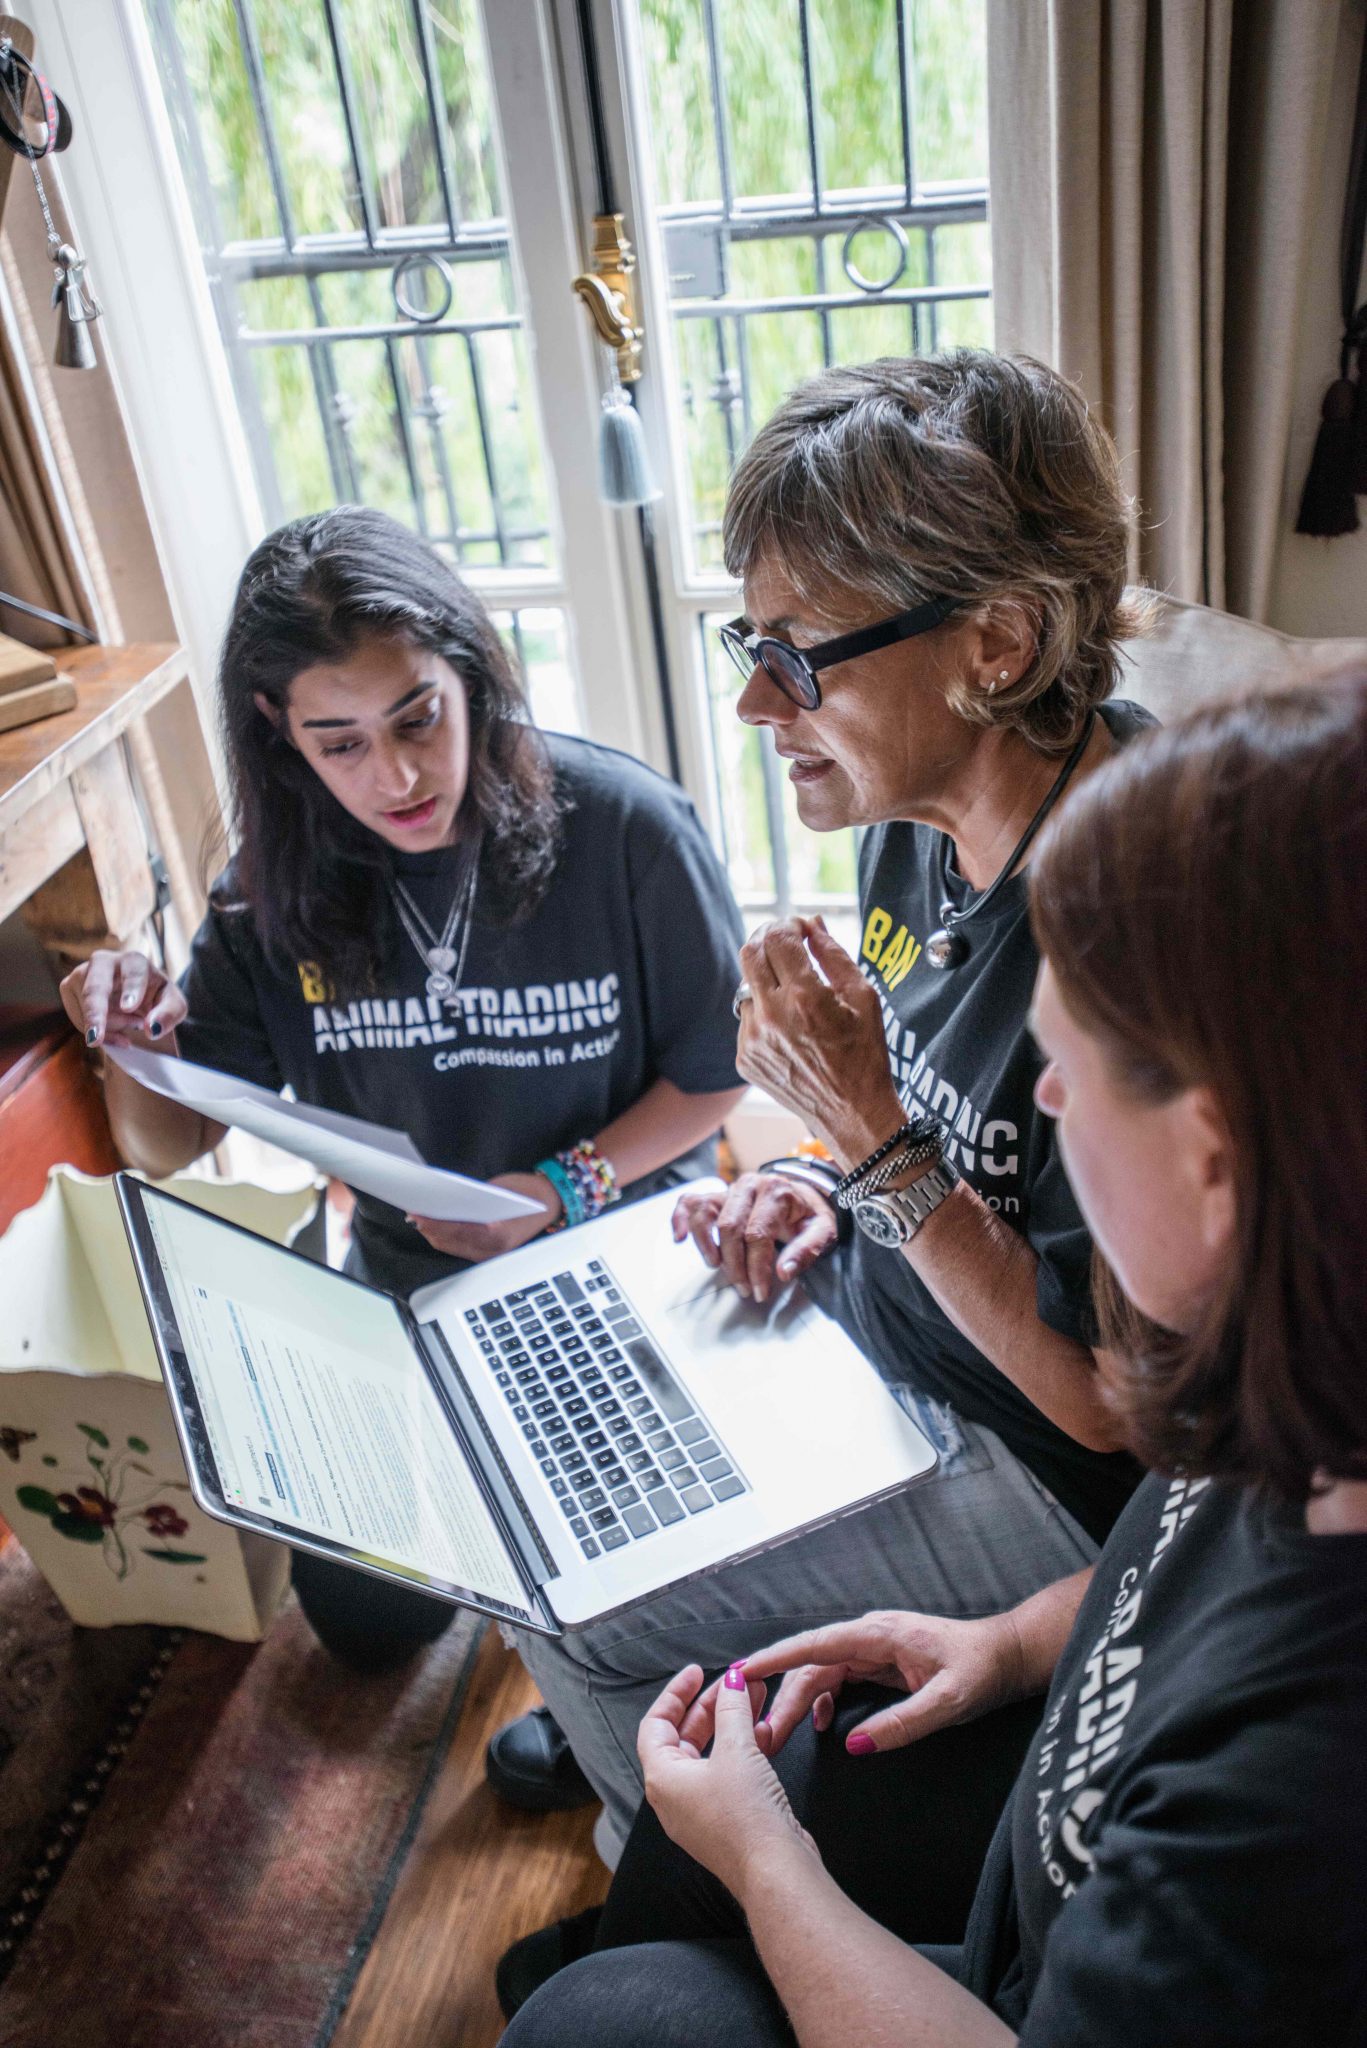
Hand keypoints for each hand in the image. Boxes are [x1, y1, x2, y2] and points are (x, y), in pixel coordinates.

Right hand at [60, 949, 185, 1049]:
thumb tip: (151, 1029)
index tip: (129, 1007)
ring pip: (88, 1007)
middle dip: (96, 1013)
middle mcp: (104, 961)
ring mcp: (82, 972)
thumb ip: (168, 1015)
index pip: (133, 974)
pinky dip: (96, 1031)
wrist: (135, 997)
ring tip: (132, 1026)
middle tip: (96, 1038)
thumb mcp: (173, 1006)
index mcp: (134, 961)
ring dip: (109, 1026)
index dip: (131, 990)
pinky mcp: (68, 986)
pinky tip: (114, 1033)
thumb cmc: (156, 998)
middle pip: (96, 988)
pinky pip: (76, 1016)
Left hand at [406, 1169, 561, 1261]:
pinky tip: (435, 1226)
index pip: (457, 1231)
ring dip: (434, 1234)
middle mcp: (492, 1250)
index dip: (434, 1224)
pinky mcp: (487, 1254)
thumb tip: (444, 1198)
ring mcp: (489, 1255)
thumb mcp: (498, 1188)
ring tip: (420, 1219)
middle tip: (413, 1214)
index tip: (418, 1214)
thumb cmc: (527, 1192)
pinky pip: (459, 1248)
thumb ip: (472, 1197)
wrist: (551, 1202)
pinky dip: (445, 1237)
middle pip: (449, 1243)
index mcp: (497, 1234)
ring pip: (451, 1248)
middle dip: (429, 1229)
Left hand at [639, 1663, 817, 1899]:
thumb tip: (732, 1682)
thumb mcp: (736, 1749)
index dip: (676, 1693)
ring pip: (709, 1754)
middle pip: (684, 1736)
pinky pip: (727, 1774)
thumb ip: (732, 1709)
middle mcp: (675, 1796)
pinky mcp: (725, 1820)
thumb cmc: (746, 1816)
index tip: (697, 1672)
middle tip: (735, 1683)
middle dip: (711, 1705)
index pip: (656, 1724)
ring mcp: (700, 1811)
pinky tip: (764, 1731)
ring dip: (730, 1724)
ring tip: (756, 1697)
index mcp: (662, 1779)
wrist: (775, 1872)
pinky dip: (741, 1749)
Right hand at [671, 1171, 836, 1303]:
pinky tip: (678, 1238)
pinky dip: (680, 1219)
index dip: (756, 1267)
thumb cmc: (810, 1215)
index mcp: (776, 1192)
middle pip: (730, 1227)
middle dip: (735, 1264)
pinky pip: (690, 1202)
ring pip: (706, 1212)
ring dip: (705, 1244)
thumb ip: (807, 1250)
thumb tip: (783, 1272)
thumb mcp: (823, 1231)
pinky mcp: (717, 1195)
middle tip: (743, 1289)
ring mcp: (730, 1188)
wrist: (804, 1195)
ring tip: (715, 1266)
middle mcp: (750, 1185)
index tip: (760, 1291)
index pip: (757, 1234)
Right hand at [681, 1608, 1025, 1759]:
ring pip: (821, 1673)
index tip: (741, 1672)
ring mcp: (873, 1647)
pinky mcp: (879, 1661)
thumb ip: (901, 1724)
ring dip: (796, 1702)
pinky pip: (838, 1677)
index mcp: (879, 1635)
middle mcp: (869, 1636)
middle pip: (811, 1665)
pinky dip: (820, 1699)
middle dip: (780, 1697)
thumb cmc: (981, 1670)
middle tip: (760, 1736)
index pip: (816, 1645)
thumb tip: (854, 1745)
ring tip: (775, 1735)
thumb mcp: (947, 1703)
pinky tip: (816, 1723)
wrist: (1006, 1654)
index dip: (776, 1658)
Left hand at [736, 918, 903, 1165]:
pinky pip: (748, 1019)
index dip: (789, 924)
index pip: (778, 938)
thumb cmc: (865, 1055)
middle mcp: (772, 1017)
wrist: (851, 1113)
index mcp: (804, 998)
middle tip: (786, 940)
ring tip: (796, 996)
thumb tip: (812, 924)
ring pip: (747, 987)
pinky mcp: (745, 1058)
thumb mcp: (863, 998)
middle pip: (750, 953)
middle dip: (768, 938)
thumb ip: (834, 954)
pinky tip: (792, 1030)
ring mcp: (753, 1040)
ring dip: (767, 980)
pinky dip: (766, 1013)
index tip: (801, 927)